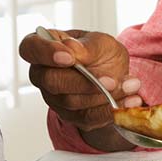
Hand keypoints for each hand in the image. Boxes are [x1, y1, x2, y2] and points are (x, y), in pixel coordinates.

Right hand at [19, 29, 142, 144]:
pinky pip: (87, 118)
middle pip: (52, 81)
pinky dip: (111, 110)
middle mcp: (43, 75)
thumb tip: (72, 50)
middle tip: (111, 79)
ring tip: (131, 85)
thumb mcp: (100, 42)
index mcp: (43, 48)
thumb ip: (87, 46)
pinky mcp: (70, 116)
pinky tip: (130, 101)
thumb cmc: (100, 53)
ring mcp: (54, 98)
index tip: (69, 57)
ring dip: (104, 95)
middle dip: (84, 82)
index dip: (46, 53)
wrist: (115, 74)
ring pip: (71, 102)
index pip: (30, 49)